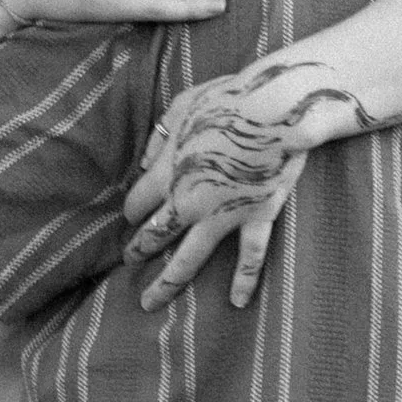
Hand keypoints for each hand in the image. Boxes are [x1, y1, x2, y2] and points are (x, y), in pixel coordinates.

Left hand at [121, 51, 375, 310]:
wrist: (273, 109)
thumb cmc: (228, 98)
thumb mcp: (182, 106)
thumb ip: (160, 136)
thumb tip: (145, 162)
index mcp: (169, 170)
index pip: (139, 201)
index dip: (133, 211)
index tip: (131, 217)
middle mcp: (189, 200)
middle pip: (156, 233)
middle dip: (140, 249)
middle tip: (128, 262)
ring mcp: (222, 214)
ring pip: (189, 257)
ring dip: (168, 282)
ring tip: (150, 302)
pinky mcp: (255, 217)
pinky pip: (249, 256)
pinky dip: (244, 280)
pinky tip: (236, 302)